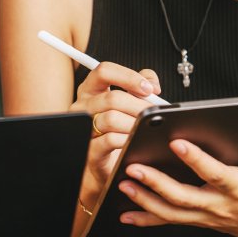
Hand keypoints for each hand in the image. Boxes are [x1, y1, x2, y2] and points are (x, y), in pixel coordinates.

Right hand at [74, 63, 161, 211]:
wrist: (110, 165)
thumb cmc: (120, 131)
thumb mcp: (130, 103)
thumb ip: (141, 86)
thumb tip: (152, 85)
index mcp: (92, 90)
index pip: (104, 71)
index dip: (128, 77)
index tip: (148, 88)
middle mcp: (84, 106)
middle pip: (112, 98)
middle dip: (139, 106)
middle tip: (154, 114)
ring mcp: (84, 128)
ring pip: (111, 118)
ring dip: (134, 124)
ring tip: (146, 129)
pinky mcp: (89, 149)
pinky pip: (109, 140)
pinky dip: (127, 139)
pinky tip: (136, 140)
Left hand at [116, 129, 237, 236]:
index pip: (214, 174)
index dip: (196, 159)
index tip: (176, 143)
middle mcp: (220, 205)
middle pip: (182, 196)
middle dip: (155, 183)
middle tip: (134, 168)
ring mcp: (208, 216)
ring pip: (171, 212)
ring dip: (145, 200)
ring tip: (123, 185)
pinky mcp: (201, 221)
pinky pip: (171, 221)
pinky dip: (148, 218)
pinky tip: (127, 214)